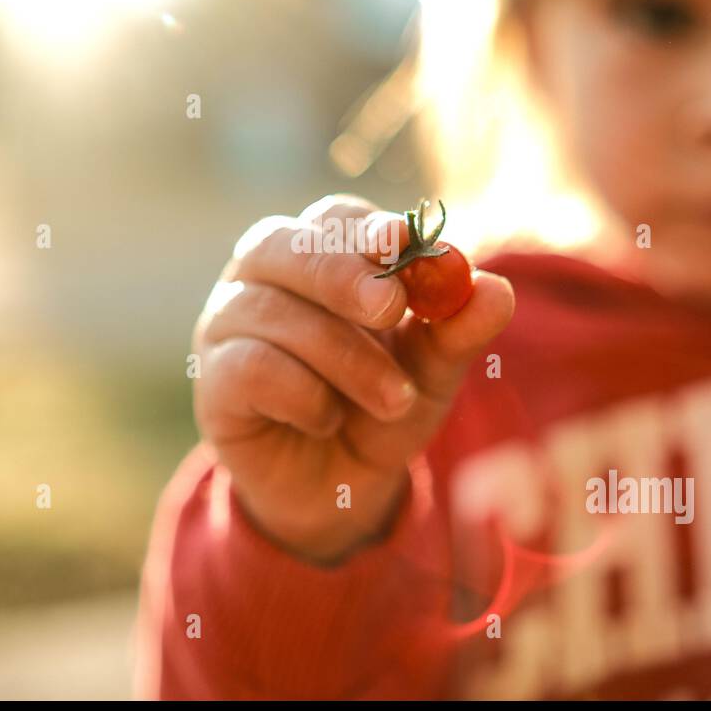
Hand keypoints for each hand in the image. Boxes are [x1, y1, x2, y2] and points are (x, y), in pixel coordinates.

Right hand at [193, 194, 514, 563]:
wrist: (339, 491)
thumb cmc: (380, 407)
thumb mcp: (431, 372)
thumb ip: (457, 331)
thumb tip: (496, 291)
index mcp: (317, 253)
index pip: (332, 218)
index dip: (363, 227)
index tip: (400, 241)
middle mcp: (261, 277)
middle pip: (279, 245)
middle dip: (340, 274)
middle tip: (390, 307)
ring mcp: (226, 325)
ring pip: (272, 312)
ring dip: (344, 356)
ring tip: (394, 398)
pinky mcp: (213, 382)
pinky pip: (252, 368)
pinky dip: (303, 395)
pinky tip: (327, 420)